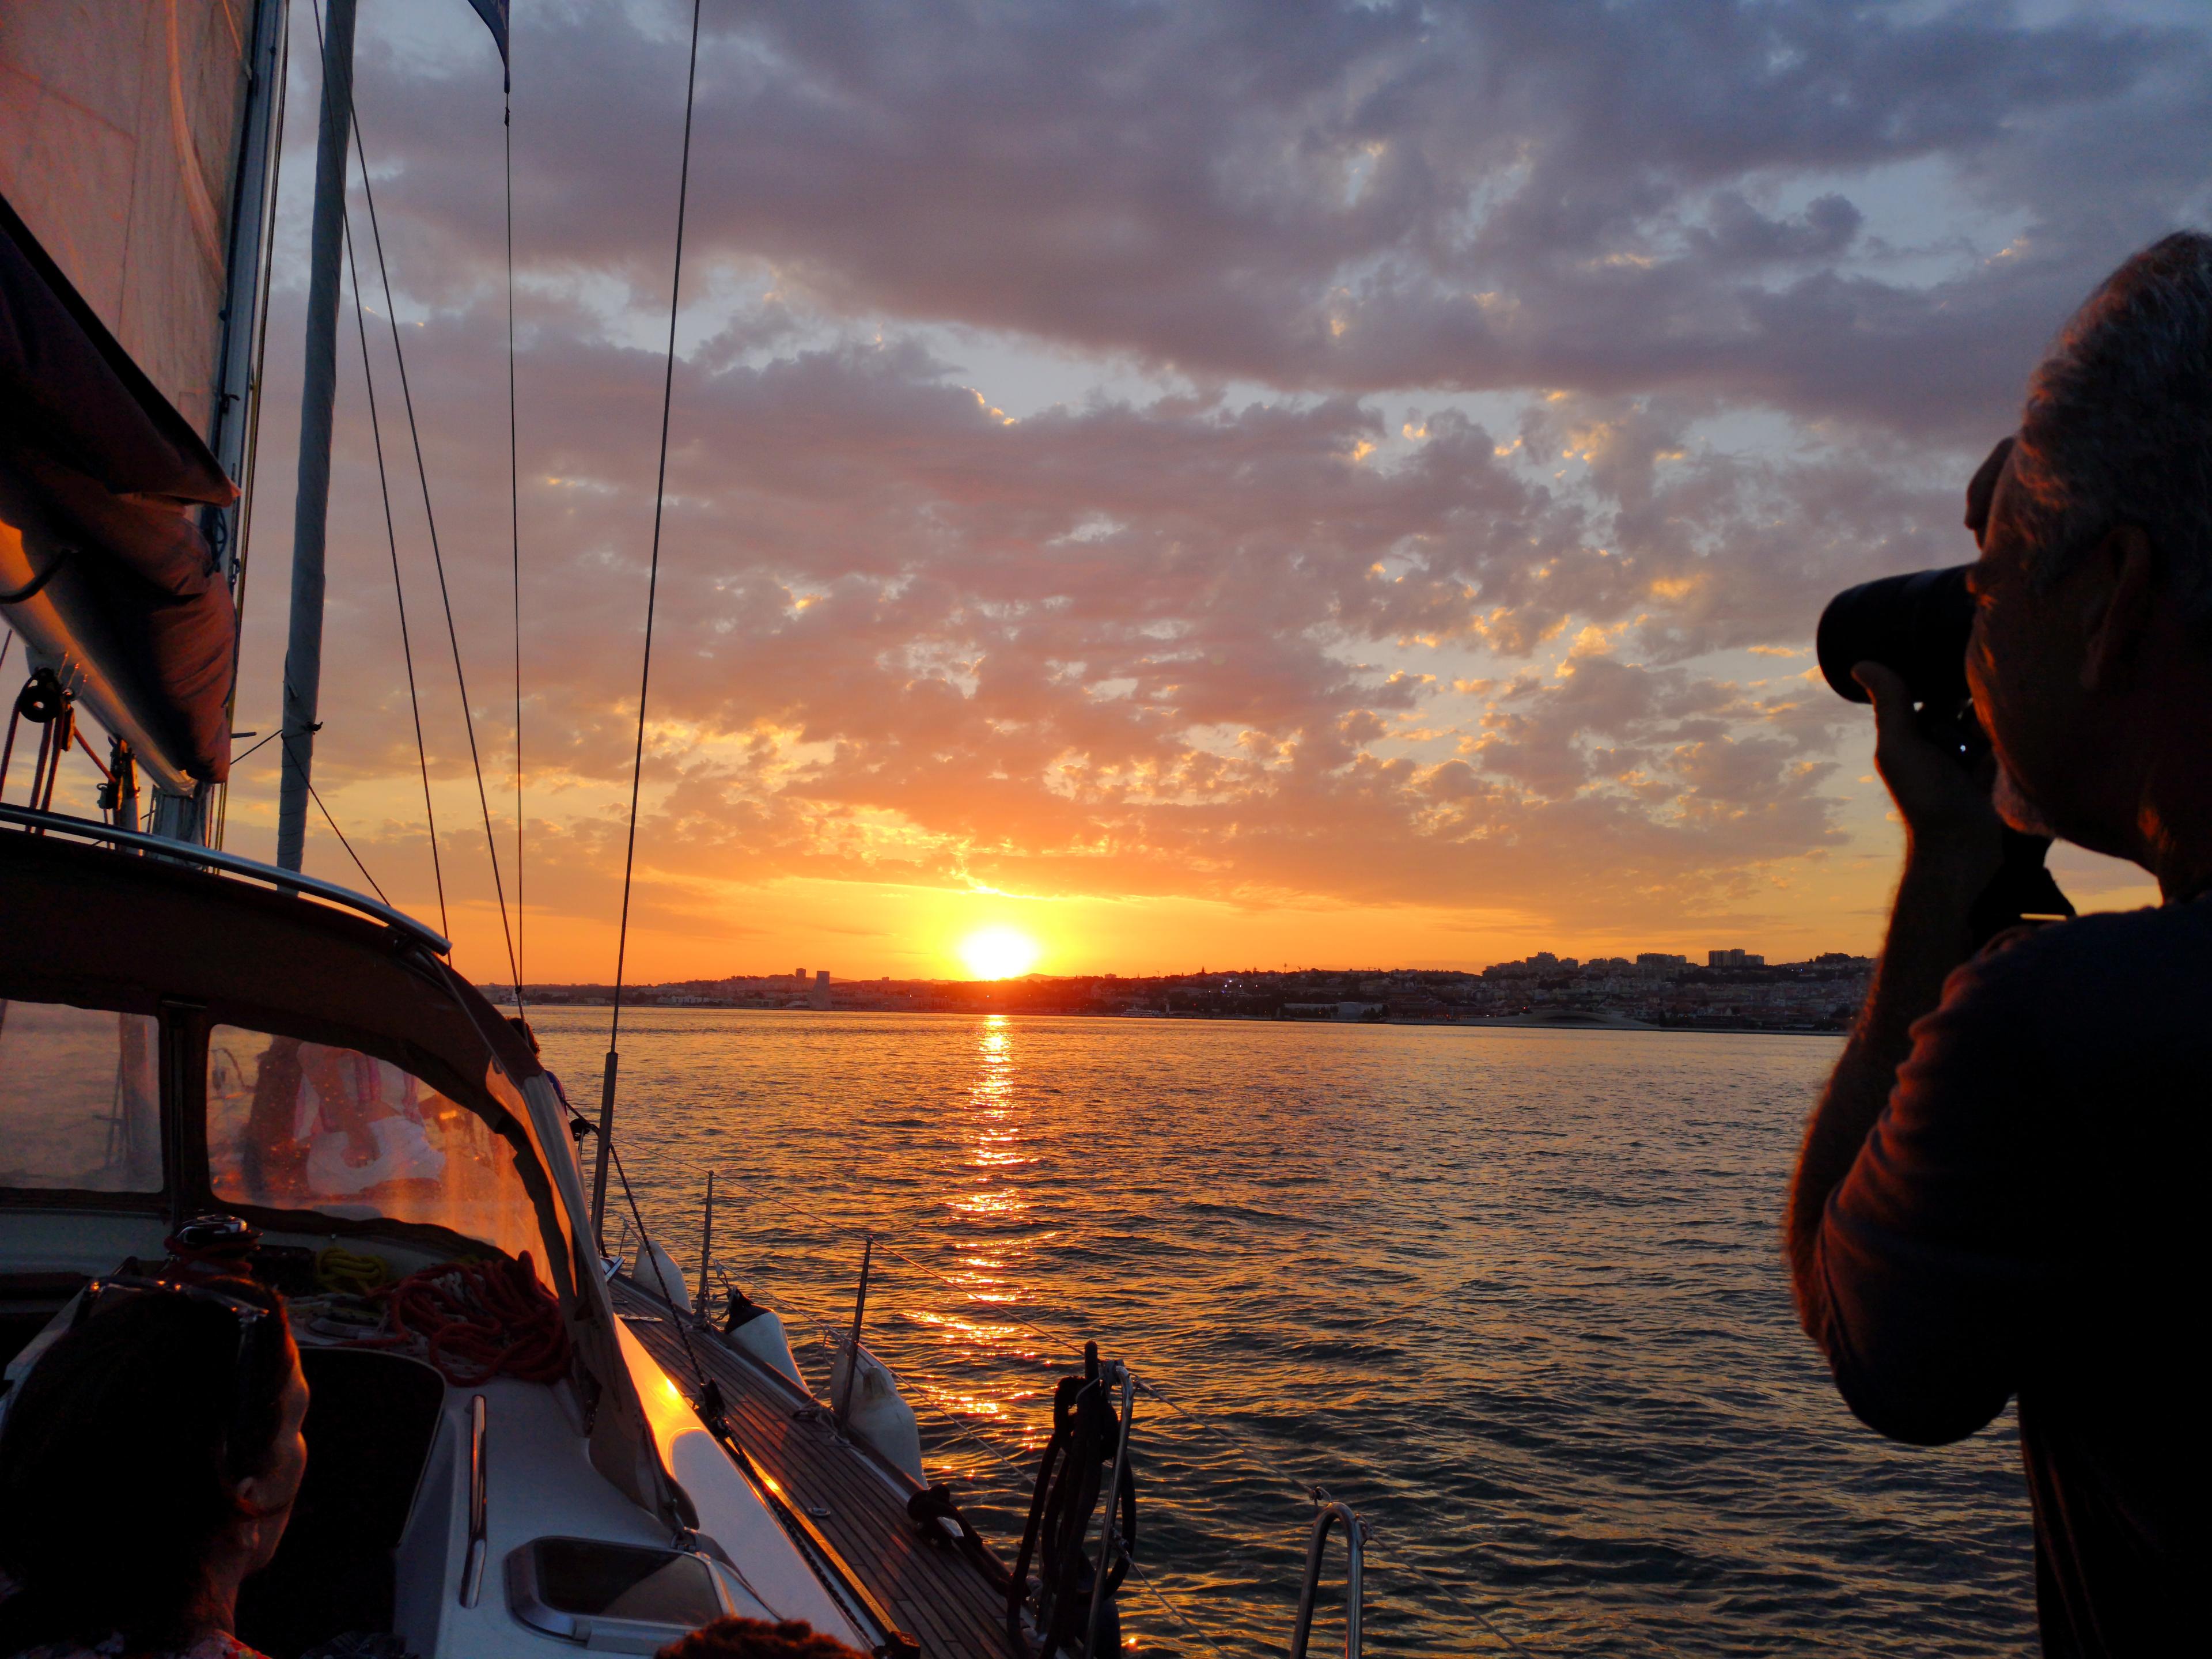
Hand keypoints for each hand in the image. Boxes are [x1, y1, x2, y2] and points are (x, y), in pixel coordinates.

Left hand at [1853, 660, 2004, 880]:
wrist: (1965, 843)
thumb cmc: (1924, 795)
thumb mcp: (1900, 745)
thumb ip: (1890, 705)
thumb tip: (1860, 663)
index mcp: (1914, 734)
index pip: (1929, 691)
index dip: (1939, 670)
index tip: (1954, 642)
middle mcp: (1941, 741)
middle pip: (1961, 700)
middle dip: (1972, 686)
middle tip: (1990, 661)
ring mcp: (1971, 754)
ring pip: (1985, 715)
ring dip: (1994, 703)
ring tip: (2010, 682)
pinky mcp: (1998, 766)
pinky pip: (2006, 736)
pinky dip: (2012, 724)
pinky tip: (2026, 704)